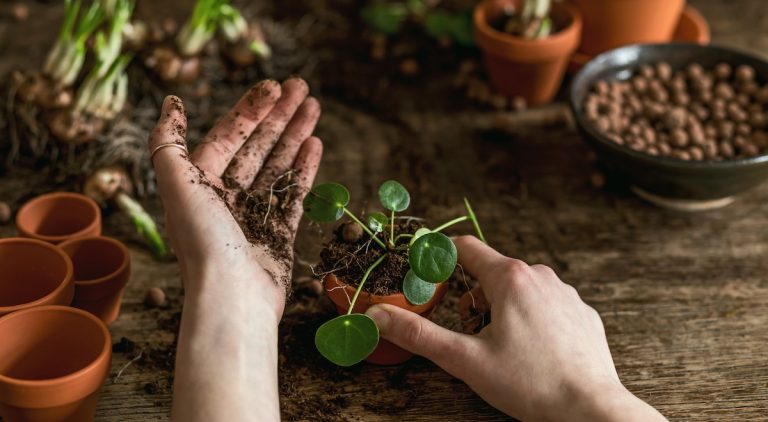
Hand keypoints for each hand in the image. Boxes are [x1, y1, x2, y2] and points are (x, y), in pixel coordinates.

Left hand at [150, 78, 321, 421]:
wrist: (233, 298)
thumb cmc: (204, 242)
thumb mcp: (177, 185)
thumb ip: (168, 143)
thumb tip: (170, 103)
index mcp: (199, 183)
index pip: (228, 135)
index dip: (250, 109)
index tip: (275, 86)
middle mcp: (225, 197)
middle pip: (256, 146)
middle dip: (278, 116)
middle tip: (302, 87)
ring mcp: (253, 215)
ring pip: (277, 165)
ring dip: (294, 135)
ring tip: (314, 107)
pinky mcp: (277, 233)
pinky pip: (292, 193)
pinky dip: (304, 168)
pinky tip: (315, 144)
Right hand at [365, 236, 665, 421]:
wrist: (590, 409)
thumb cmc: (529, 384)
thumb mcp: (465, 360)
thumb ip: (418, 335)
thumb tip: (378, 316)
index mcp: (510, 278)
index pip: (466, 248)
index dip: (440, 257)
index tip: (427, 274)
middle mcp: (541, 276)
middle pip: (491, 274)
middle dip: (473, 302)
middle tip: (474, 339)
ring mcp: (566, 293)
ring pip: (519, 291)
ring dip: (502, 312)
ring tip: (506, 352)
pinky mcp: (582, 313)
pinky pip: (546, 306)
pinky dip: (532, 322)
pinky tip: (535, 354)